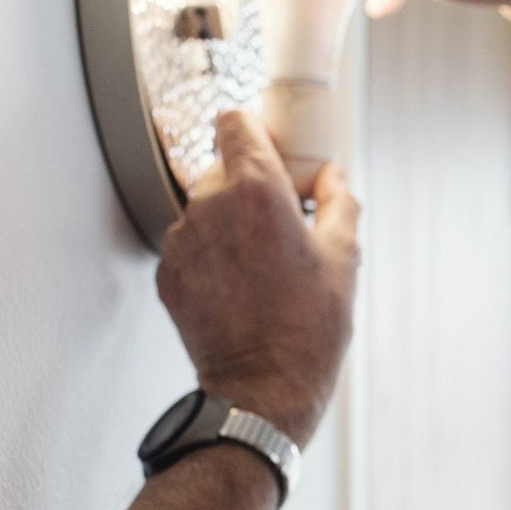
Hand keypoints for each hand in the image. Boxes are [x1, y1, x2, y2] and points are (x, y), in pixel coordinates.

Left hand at [155, 110, 361, 446]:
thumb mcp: (343, 257)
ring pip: (206, 208)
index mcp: (255, 189)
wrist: (263, 389)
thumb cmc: (307, 327)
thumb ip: (338, 202)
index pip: (234, 120)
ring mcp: (181, 240)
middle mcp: (208, 205)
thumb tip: (331, 178)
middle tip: (281, 220)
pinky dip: (213, 254)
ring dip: (230, 221)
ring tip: (262, 263)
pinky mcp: (167, 273)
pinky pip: (191, 244)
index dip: (256, 131)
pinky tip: (241, 286)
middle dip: (251, 185)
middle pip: (223, 167)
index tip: (275, 151)